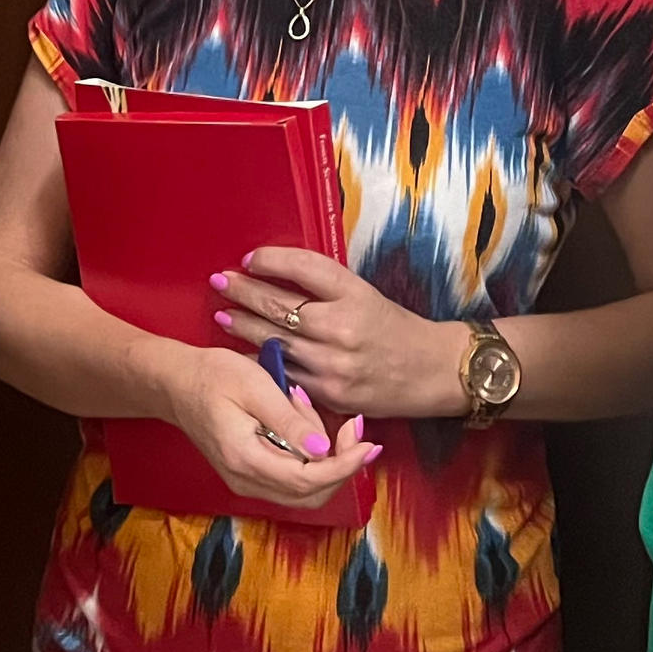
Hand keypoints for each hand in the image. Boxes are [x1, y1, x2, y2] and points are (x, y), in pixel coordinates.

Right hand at [158, 343, 381, 508]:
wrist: (175, 383)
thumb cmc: (213, 375)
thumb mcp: (254, 385)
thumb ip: (288, 420)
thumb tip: (323, 451)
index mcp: (246, 459)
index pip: (308, 480)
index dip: (345, 466)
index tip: (369, 444)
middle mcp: (247, 481)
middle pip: (311, 494)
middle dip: (343, 465)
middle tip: (356, 427)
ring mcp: (247, 482)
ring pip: (304, 490)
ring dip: (328, 461)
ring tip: (324, 417)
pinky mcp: (250, 475)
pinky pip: (292, 480)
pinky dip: (311, 459)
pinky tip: (308, 426)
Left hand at [212, 247, 466, 419]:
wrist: (432, 372)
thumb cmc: (395, 328)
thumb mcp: (365, 294)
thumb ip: (325, 287)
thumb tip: (276, 274)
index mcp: (354, 293)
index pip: (302, 267)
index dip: (270, 260)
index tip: (249, 258)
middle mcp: (342, 327)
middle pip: (279, 305)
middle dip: (243, 292)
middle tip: (220, 281)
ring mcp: (333, 364)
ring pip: (275, 342)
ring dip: (243, 328)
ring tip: (222, 316)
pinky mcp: (329, 394)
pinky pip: (287, 374)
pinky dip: (263, 361)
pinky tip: (244, 353)